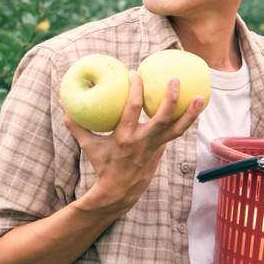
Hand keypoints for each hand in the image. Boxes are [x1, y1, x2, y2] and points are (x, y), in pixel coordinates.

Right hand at [61, 70, 202, 217]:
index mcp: (125, 138)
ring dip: (191, 113)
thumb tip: (62, 103)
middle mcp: (144, 142)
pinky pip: (177, 132)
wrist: (121, 191)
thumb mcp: (89, 146)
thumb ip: (76, 125)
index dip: (135, 89)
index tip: (135, 72)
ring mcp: (156, 147)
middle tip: (175, 79)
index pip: (132, 109)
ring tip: (202, 97)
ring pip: (178, 129)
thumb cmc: (103, 164)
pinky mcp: (163, 150)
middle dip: (170, 99)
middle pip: (162, 119)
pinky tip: (194, 105)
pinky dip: (186, 120)